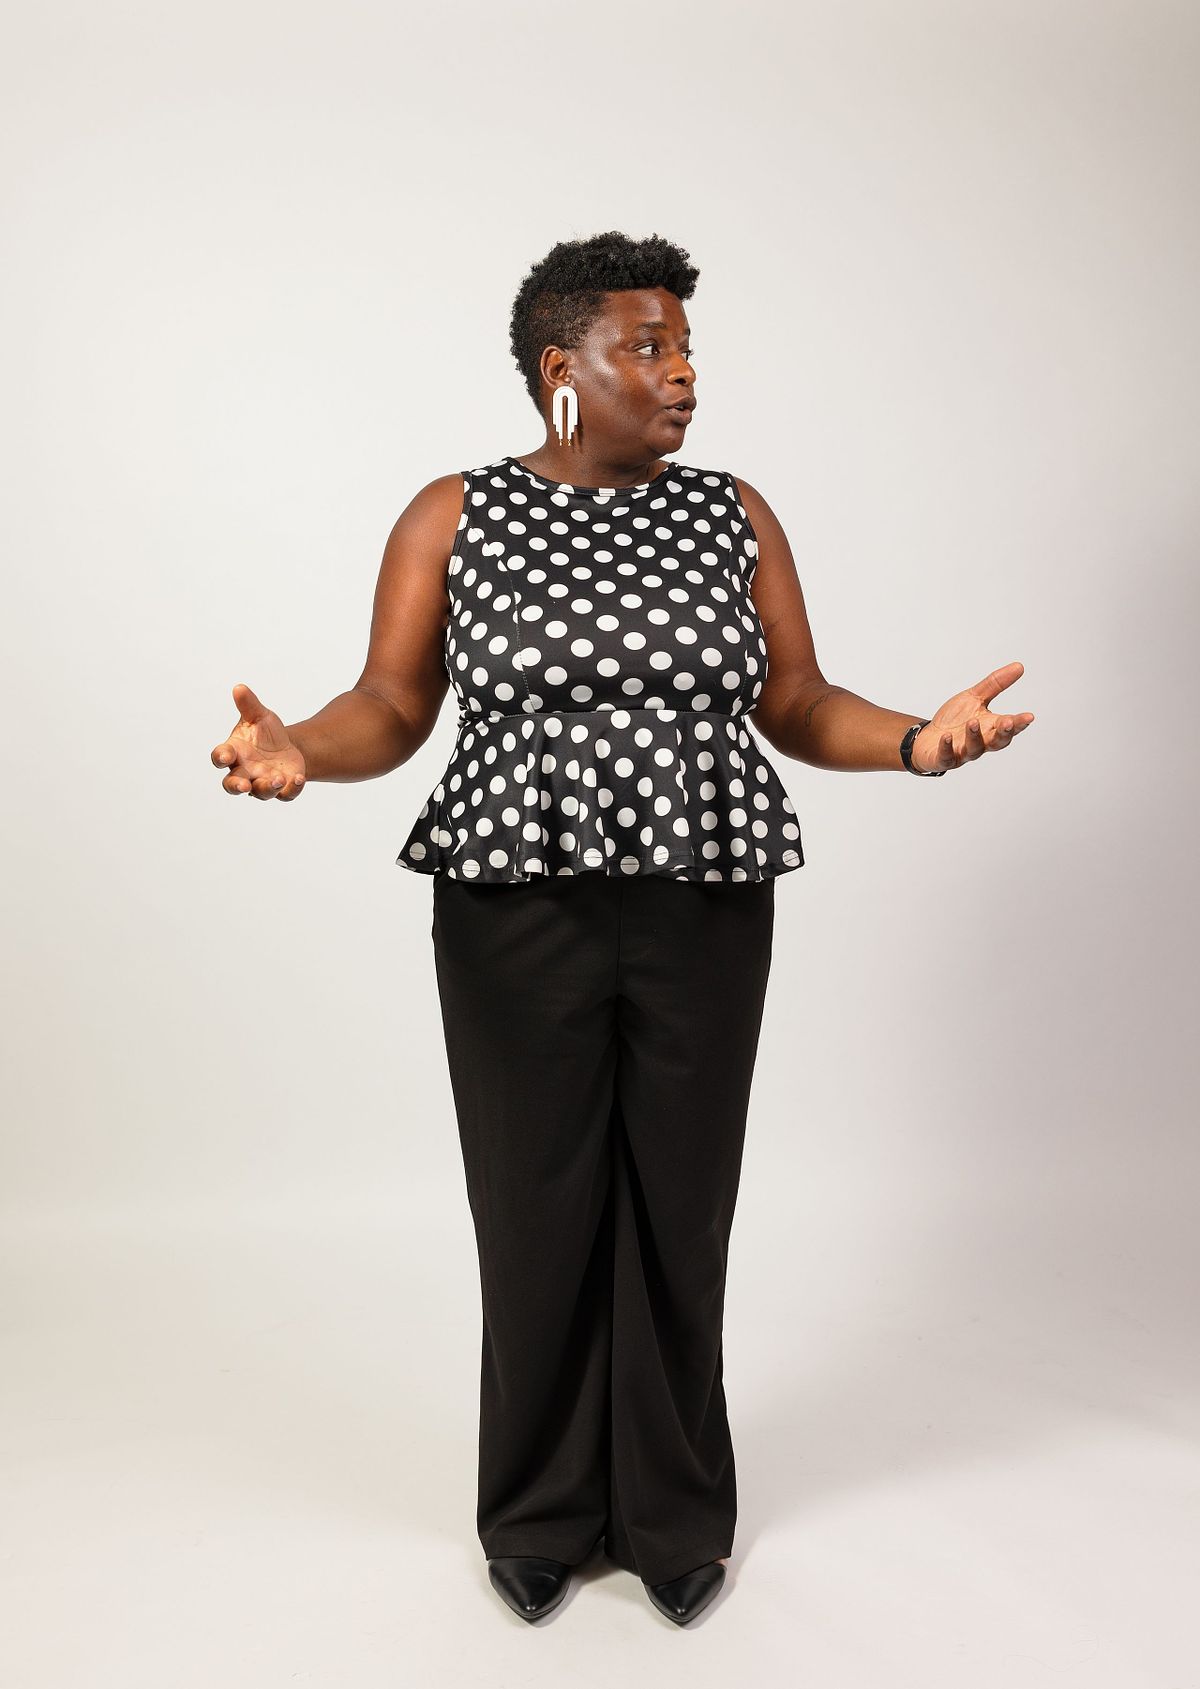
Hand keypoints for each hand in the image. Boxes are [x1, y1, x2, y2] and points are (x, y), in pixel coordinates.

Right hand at [211, 683, 306, 798]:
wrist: (286, 747)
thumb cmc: (264, 732)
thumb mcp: (259, 716)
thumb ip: (249, 705)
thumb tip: (239, 687)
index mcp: (234, 753)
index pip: (220, 757)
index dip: (220, 758)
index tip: (225, 757)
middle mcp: (244, 772)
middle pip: (232, 785)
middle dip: (237, 786)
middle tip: (243, 786)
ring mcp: (262, 782)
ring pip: (260, 792)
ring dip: (267, 787)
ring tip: (277, 778)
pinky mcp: (281, 789)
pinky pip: (285, 795)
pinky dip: (291, 789)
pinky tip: (298, 778)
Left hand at [913, 661, 1034, 772]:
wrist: (928, 739)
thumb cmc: (955, 720)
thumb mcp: (974, 698)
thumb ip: (995, 684)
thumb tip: (1019, 666)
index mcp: (990, 727)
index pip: (1009, 726)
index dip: (1019, 723)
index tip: (1029, 716)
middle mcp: (980, 742)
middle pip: (997, 742)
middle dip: (1004, 733)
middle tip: (1009, 722)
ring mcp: (962, 752)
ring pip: (974, 749)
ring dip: (974, 736)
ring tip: (973, 722)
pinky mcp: (944, 759)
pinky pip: (947, 757)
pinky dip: (947, 747)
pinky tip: (946, 737)